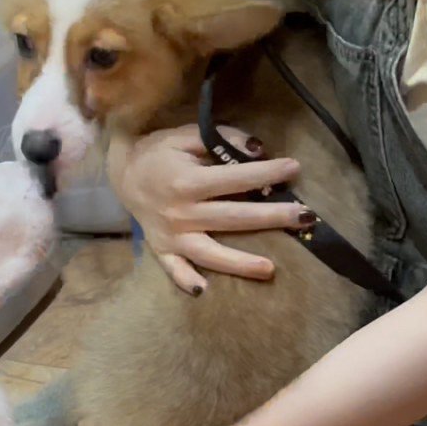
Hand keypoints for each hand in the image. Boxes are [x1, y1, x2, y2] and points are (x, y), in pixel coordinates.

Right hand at [106, 124, 306, 293]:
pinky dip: (186, 280)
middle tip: (306, 217)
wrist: (120, 173)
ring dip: (239, 263)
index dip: (267, 173)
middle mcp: (181, 212)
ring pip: (209, 253)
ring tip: (270, 269)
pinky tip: (204, 290)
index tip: (295, 168)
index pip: (235, 178)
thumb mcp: (185, 135)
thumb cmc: (158, 152)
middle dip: (271, 217)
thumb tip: (258, 149)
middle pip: (232, 218)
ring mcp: (172, 235)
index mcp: (187, 180)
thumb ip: (221, 139)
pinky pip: (174, 269)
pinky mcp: (162, 250)